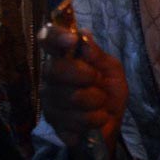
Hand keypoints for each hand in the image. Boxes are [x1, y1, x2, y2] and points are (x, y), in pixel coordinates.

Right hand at [39, 25, 127, 149]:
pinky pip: (75, 121)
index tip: (71, 39)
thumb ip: (97, 55)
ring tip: (101, 104)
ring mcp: (49, 102)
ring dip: (96, 102)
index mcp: (64, 59)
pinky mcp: (54, 125)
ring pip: (71, 97)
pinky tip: (96, 119)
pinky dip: (94, 120)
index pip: (48, 40)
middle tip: (99, 81)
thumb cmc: (110, 90)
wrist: (112, 121)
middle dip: (86, 76)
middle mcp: (50, 78)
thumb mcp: (112, 69)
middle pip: (55, 70)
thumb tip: (83, 34)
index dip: (55, 37)